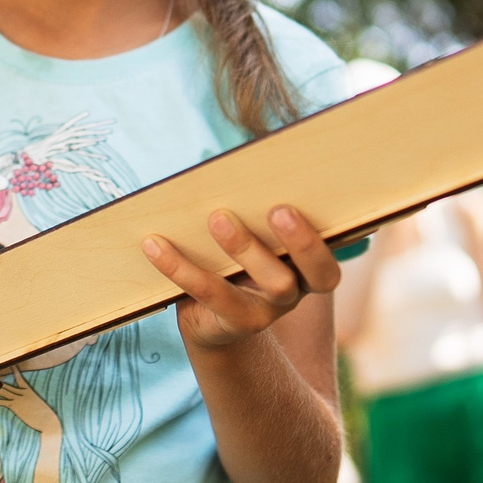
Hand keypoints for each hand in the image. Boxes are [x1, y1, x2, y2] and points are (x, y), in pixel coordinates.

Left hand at [0, 371, 61, 437]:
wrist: (50, 421)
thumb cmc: (48, 418)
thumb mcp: (42, 408)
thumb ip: (35, 406)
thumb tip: (36, 410)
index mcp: (29, 391)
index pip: (19, 377)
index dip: (13, 370)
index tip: (9, 366)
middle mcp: (22, 392)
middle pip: (4, 383)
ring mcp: (18, 398)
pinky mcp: (14, 405)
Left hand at [143, 205, 341, 351]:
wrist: (209, 318)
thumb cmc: (235, 259)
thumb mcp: (252, 236)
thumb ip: (255, 210)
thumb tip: (240, 161)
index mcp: (305, 270)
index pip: (328, 265)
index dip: (318, 242)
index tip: (294, 206)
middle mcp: (292, 293)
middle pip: (309, 275)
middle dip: (298, 242)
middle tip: (278, 210)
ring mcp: (264, 312)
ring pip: (267, 285)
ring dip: (244, 247)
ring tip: (218, 216)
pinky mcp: (229, 321)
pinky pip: (207, 293)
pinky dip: (179, 266)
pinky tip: (154, 243)